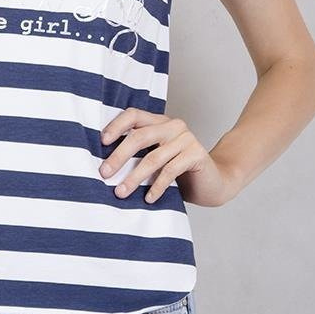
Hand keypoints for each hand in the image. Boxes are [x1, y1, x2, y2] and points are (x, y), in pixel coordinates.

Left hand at [99, 108, 235, 207]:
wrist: (213, 182)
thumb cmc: (179, 172)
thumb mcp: (155, 159)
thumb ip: (137, 154)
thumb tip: (104, 165)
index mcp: (159, 122)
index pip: (133, 115)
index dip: (116, 126)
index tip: (101, 143)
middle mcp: (172, 125)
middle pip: (139, 136)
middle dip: (119, 156)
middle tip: (104, 173)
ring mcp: (186, 138)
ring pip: (153, 157)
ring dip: (134, 177)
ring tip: (121, 192)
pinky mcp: (197, 154)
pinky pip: (171, 170)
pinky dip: (157, 186)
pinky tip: (148, 198)